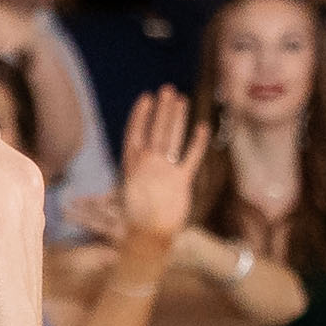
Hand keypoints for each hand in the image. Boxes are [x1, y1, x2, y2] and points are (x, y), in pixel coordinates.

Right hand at [105, 85, 203, 242]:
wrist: (148, 235)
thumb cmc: (135, 218)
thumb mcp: (125, 192)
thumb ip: (130, 173)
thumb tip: (121, 168)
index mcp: (131, 166)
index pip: (135, 134)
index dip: (141, 115)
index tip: (146, 98)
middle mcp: (147, 164)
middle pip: (156, 130)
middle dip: (163, 109)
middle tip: (168, 90)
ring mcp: (164, 171)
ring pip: (171, 138)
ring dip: (177, 117)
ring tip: (181, 99)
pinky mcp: (181, 181)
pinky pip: (191, 157)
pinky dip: (198, 141)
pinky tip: (204, 127)